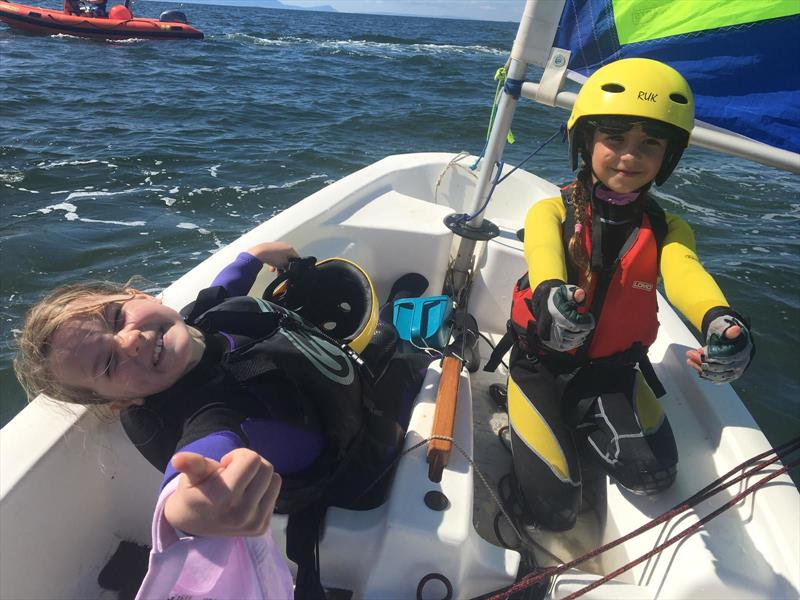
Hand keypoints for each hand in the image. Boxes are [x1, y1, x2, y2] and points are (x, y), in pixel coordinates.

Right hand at [163, 448, 280, 536]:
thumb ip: (190, 464)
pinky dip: (263, 490)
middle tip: (231, 475)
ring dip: (259, 477)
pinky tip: (245, 497)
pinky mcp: (262, 528)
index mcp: (223, 498)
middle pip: (266, 467)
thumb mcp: (191, 475)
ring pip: (275, 479)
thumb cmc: (194, 491)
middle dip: (249, 464)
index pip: (252, 459)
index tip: (224, 465)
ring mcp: (253, 523)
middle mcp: (241, 514)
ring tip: (239, 485)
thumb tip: (178, 459)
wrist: (191, 522)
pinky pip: (275, 494)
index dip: (237, 455)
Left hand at [245, 241, 298, 271]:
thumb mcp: (284, 264)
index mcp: (290, 248)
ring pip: (280, 258)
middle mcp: (285, 245)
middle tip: (282, 272)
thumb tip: (289, 268)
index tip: (291, 271)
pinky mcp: (270, 247)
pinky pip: (274, 256)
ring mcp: (277, 245)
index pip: (296, 258)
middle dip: (285, 266)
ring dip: (278, 265)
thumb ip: (289, 267)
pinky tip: (271, 267)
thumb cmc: (273, 257)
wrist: (260, 253)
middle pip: (287, 258)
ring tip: (275, 271)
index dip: (295, 265)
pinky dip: (273, 262)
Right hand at [536, 284, 594, 351]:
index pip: (577, 325)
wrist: (543, 302)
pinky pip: (563, 347)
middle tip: (587, 326)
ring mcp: (549, 335)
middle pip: (574, 335)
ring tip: (583, 332)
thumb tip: (580, 296)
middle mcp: (552, 326)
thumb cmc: (555, 297)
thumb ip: (574, 293)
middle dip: (584, 331)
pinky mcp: (549, 340)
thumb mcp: (565, 291)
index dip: (587, 323)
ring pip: (569, 342)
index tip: (590, 319)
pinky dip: (572, 345)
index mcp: (556, 315)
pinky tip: (577, 339)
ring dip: (579, 338)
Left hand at [686, 315, 753, 383]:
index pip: (726, 357)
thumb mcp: (728, 331)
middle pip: (719, 367)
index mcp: (742, 353)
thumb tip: (735, 329)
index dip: (711, 355)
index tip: (699, 351)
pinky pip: (716, 379)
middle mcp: (739, 365)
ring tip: (689, 361)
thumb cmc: (729, 337)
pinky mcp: (727, 377)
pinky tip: (696, 368)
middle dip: (702, 361)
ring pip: (716, 375)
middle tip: (690, 354)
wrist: (733, 343)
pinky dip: (705, 375)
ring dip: (701, 368)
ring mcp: (734, 373)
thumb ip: (729, 331)